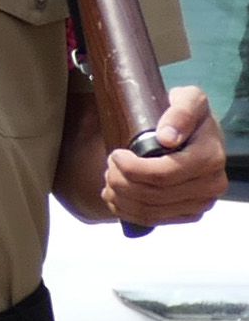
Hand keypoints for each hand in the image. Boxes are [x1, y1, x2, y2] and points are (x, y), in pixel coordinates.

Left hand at [110, 83, 223, 226]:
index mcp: (210, 158)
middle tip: (109, 166)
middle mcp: (211, 185)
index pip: (162, 174)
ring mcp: (201, 202)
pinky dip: (127, 212)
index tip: (115, 154)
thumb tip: (167, 137)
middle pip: (152, 195)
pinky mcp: (189, 213)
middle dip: (120, 181)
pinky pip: (153, 221)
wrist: (198, 134)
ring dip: (120, 198)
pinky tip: (115, 198)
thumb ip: (181, 112)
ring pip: (149, 211)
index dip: (131, 168)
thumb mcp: (189, 99)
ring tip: (109, 179)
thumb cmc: (189, 115)